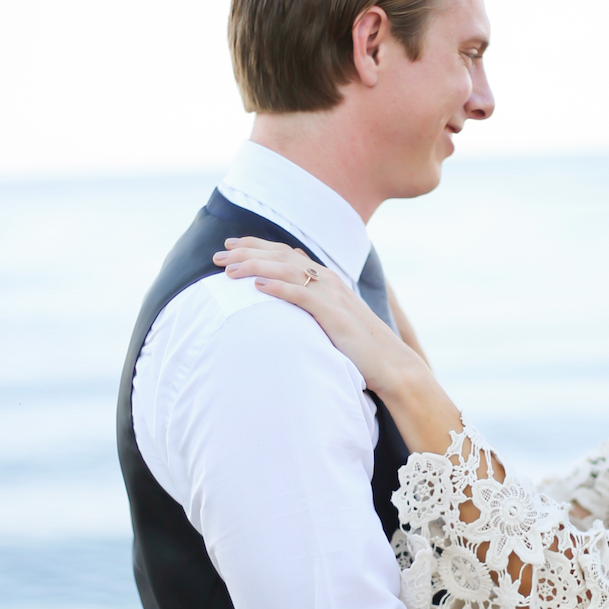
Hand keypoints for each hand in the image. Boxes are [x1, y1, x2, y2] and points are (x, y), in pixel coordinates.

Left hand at [213, 237, 424, 396]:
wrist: (390, 362)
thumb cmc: (359, 344)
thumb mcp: (333, 316)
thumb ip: (314, 298)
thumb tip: (291, 284)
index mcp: (326, 278)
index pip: (284, 253)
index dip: (256, 246)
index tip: (230, 246)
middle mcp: (328, 280)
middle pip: (280, 256)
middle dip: (247, 253)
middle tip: (219, 257)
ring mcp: (331, 295)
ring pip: (287, 271)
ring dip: (256, 267)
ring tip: (230, 271)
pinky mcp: (333, 315)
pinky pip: (302, 296)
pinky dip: (279, 288)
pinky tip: (258, 286)